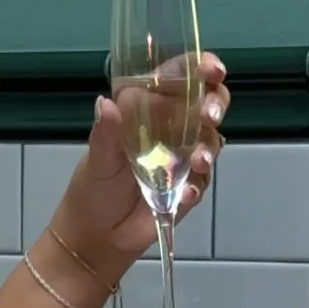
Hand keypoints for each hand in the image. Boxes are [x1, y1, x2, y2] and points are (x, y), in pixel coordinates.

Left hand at [51, 53, 229, 282]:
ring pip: (211, 140)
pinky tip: (185, 194)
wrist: (96, 239)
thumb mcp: (97, 160)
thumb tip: (105, 104)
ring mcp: (182, 158)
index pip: (178, 79)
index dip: (199, 68)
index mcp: (146, 110)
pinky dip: (197, 184)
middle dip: (216, 103)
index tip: (211, 70)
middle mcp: (170, 129)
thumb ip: (105, 133)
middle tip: (210, 114)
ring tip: (197, 161)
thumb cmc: (93, 191)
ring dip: (209, 147)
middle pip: (206, 103)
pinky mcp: (188, 186)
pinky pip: (203, 180)